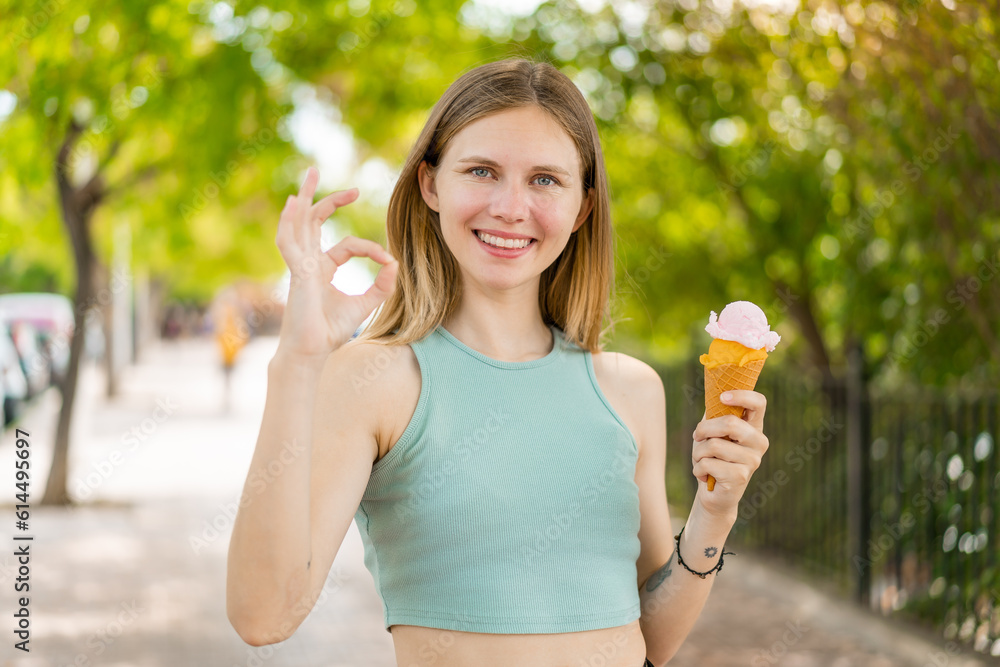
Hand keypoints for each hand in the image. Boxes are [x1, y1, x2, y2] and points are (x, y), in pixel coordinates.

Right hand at [274, 167, 398, 362]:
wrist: (313, 350)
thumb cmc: (331, 330)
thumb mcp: (366, 303)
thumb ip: (382, 284)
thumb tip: (395, 261)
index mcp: (322, 267)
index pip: (348, 245)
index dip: (371, 249)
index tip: (389, 261)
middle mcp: (309, 261)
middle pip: (315, 221)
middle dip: (329, 199)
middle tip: (352, 187)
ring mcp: (299, 264)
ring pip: (300, 222)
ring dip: (305, 197)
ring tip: (311, 174)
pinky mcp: (295, 272)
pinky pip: (288, 242)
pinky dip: (288, 222)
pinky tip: (292, 205)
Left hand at [691, 390, 768, 518]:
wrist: (714, 493)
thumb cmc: (713, 457)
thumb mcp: (714, 431)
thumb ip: (716, 412)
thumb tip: (714, 390)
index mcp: (754, 427)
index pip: (758, 403)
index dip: (741, 395)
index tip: (722, 397)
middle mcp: (759, 442)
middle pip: (730, 423)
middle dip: (704, 429)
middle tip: (697, 437)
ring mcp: (752, 460)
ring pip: (714, 444)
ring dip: (698, 453)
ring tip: (702, 460)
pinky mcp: (740, 477)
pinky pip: (708, 463)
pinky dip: (697, 468)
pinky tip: (704, 475)